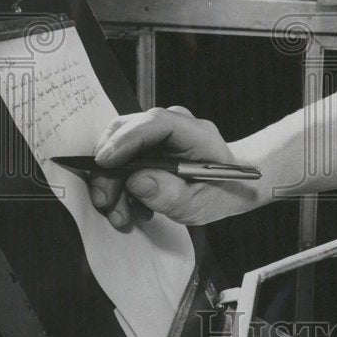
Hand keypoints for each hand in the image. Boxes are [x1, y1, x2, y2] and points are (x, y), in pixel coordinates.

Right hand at [89, 106, 263, 228]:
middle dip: (109, 168)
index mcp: (197, 134)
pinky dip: (118, 181)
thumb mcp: (201, 204)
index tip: (105, 163)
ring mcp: (160, 131)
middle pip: (127, 131)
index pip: (156, 123)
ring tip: (121, 213)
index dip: (126, 140)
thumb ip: (170, 195)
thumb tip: (135, 181)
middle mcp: (175, 124)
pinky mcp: (149, 142)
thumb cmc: (220, 192)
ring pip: (118, 144)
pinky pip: (122, 155)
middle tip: (105, 201)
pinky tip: (131, 204)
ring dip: (111, 180)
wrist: (231, 186)